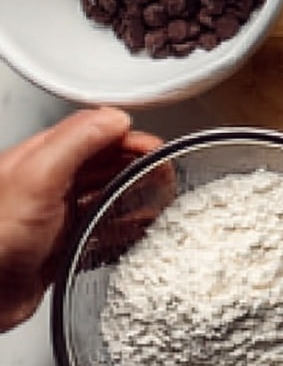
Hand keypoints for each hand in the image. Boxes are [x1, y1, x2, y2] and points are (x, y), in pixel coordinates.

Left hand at [0, 107, 161, 331]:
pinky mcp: (59, 248)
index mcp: (38, 158)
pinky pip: (99, 230)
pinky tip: (135, 229)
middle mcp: (47, 185)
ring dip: (132, 192)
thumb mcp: (38, 177)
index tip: (153, 147)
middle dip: (136, 162)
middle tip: (163, 170)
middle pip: (102, 163)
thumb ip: (76, 142)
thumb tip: (113, 118)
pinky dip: (123, 226)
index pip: (91, 133)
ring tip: (157, 195)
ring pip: (103, 195)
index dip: (126, 136)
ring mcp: (54, 216)